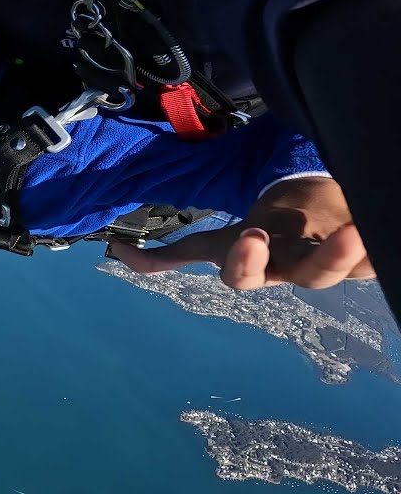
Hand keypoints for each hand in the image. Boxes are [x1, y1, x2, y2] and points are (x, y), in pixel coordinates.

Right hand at [107, 177, 374, 289]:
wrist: (309, 217)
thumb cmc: (263, 231)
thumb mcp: (216, 241)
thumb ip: (172, 255)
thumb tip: (118, 254)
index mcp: (258, 268)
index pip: (246, 275)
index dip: (246, 260)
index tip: (248, 233)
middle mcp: (299, 269)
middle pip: (312, 276)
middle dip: (317, 261)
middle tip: (326, 236)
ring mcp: (337, 260)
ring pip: (353, 266)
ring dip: (353, 253)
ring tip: (355, 232)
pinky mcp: (368, 250)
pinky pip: (376, 256)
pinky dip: (372, 247)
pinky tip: (369, 226)